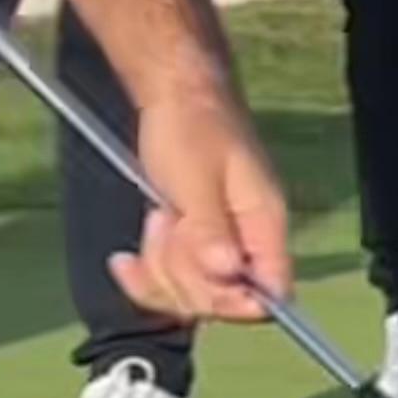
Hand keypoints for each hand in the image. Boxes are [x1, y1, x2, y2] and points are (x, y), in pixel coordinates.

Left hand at [109, 83, 295, 323]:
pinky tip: (125, 260)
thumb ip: (212, 229)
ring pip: (191, 295)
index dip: (233, 300)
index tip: (198, 276)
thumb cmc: (190, 127)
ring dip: (160, 267)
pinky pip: (170, 284)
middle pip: (223, 300)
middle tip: (168, 223)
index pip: (271, 292)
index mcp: (264, 223)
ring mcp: (219, 247)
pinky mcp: (193, 247)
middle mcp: (248, 243)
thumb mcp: (196, 178)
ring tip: (156, 219)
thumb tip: (228, 273)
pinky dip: (144, 276)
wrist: (173, 97)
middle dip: (182, 273)